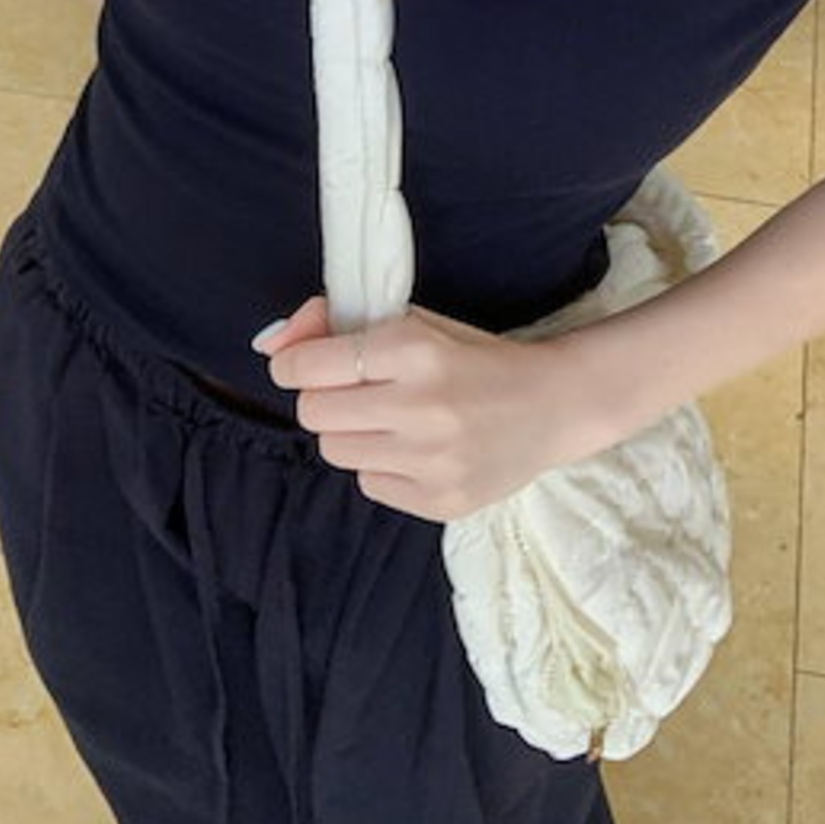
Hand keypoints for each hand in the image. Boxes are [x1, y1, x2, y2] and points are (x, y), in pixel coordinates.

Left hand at [258, 297, 616, 522]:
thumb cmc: (475, 357)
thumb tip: (270, 343)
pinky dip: (380, 464)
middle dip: (323, 398)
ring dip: (348, 433)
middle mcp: (420, 405)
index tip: (302, 363)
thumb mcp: (413, 323)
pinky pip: (370, 483)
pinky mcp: (441, 501)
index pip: (306, 366)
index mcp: (413, 348)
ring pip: (334, 451)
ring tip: (386, 419)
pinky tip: (415, 448)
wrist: (554, 404)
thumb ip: (339, 327)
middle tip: (354, 391)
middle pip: (313, 412)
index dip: (293, 362)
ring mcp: (432, 460)